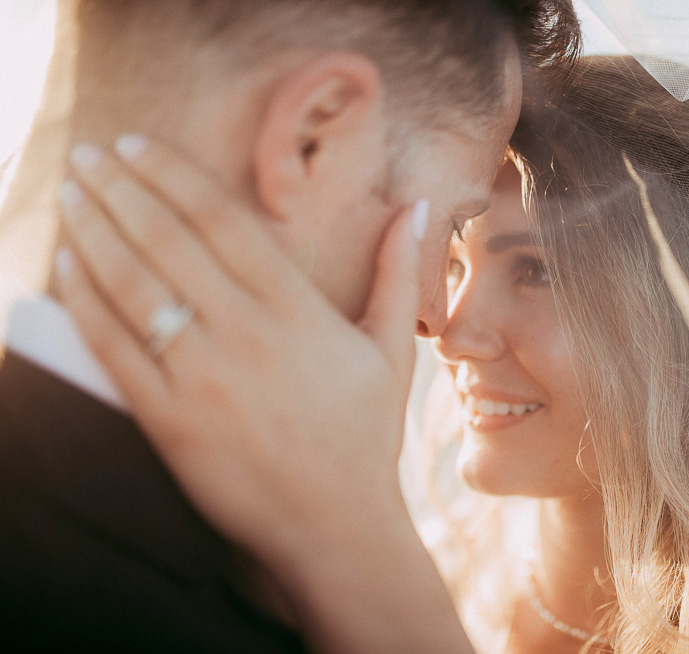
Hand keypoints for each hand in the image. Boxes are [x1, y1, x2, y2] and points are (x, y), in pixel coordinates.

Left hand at [54, 137, 471, 652]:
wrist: (335, 525)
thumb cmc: (366, 436)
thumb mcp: (393, 350)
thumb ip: (397, 272)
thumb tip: (415, 206)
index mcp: (298, 310)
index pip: (221, 221)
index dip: (171, 175)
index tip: (135, 146)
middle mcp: (247, 334)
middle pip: (168, 240)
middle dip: (119, 187)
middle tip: (87, 153)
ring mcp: (204, 378)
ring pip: (134, 286)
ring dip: (94, 231)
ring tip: (71, 193)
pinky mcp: (169, 422)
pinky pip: (114, 349)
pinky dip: (84, 302)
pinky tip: (65, 266)